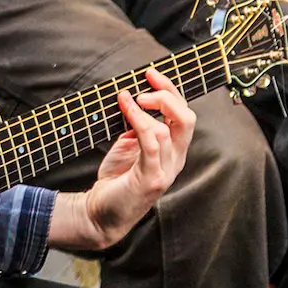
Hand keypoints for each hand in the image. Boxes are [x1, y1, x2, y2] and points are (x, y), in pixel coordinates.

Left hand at [56, 68, 195, 250]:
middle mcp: (175, 160)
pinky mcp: (151, 179)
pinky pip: (151, 144)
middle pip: (186, 119)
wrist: (100, 213)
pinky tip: (126, 109)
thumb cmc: (115, 181)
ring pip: (169, 130)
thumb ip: (136, 128)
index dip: (171, 91)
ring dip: (146, 108)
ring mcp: (165, 171)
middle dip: (167, 95)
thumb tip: (132, 101)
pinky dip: (139, 122)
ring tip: (126, 99)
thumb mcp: (127, 147)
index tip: (150, 73)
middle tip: (143, 86)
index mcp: (173, 151)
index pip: (183, 115)